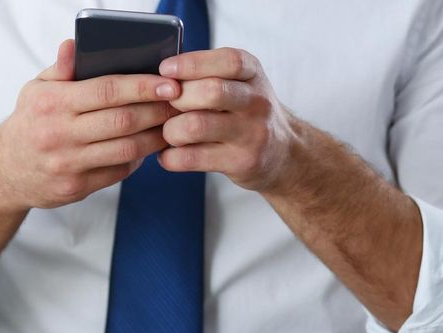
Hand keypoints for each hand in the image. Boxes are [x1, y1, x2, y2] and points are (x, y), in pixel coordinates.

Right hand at [0, 40, 179, 210]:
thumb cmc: (29, 122)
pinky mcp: (76, 188)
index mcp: (51, 103)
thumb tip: (74, 45)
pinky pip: (118, 171)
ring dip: (155, 137)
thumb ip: (61, 69)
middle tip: (179, 103)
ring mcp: (67, 164)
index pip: (106, 91)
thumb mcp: (36, 90)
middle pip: (122, 121)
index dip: (142, 87)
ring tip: (170, 125)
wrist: (5, 171)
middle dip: (157, 111)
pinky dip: (138, 158)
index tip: (169, 83)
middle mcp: (58, 134)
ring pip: (126, 150)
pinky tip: (146, 146)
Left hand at [157, 48, 302, 192]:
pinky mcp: (242, 162)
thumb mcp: (239, 82)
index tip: (166, 69)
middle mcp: (257, 102)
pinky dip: (170, 157)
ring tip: (168, 133)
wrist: (284, 152)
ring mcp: (252, 134)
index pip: (228, 61)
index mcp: (253, 74)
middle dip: (177, 98)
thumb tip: (158, 72)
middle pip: (210, 92)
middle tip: (167, 106)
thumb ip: (207, 73)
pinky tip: (169, 154)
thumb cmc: (245, 111)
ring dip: (170, 130)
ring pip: (196, 126)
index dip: (193, 63)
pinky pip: (192, 158)